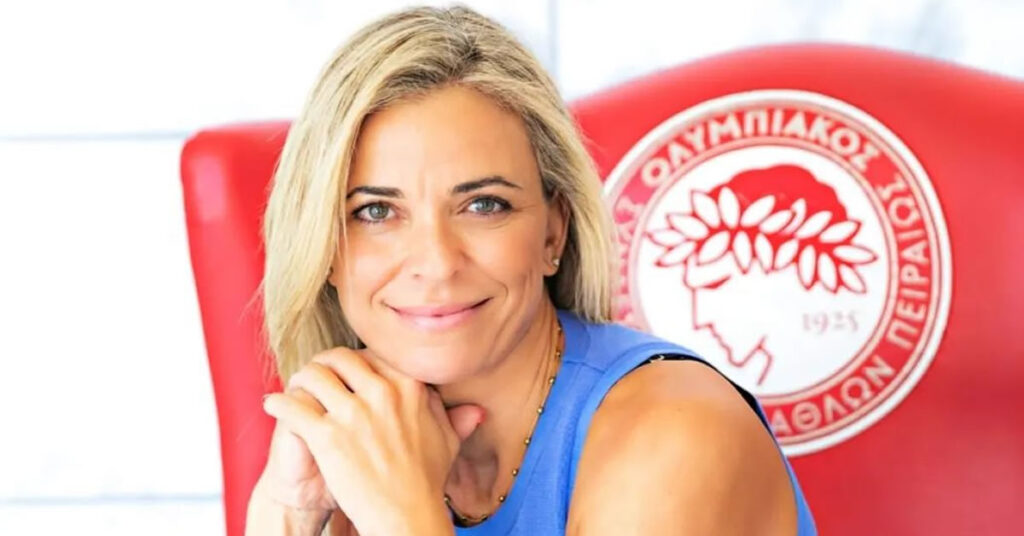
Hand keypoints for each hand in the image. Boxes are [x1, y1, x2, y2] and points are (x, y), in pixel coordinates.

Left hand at [262, 348, 484, 535]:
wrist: (406, 516)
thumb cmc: (426, 481)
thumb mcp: (447, 442)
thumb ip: (454, 418)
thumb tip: (474, 410)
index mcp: (409, 386)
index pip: (372, 354)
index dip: (354, 360)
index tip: (345, 369)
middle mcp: (382, 392)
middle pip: (339, 358)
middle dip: (322, 363)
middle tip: (314, 374)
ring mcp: (353, 413)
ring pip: (312, 375)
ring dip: (298, 379)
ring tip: (293, 388)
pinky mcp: (328, 436)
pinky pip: (292, 407)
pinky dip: (277, 403)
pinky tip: (273, 406)